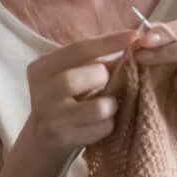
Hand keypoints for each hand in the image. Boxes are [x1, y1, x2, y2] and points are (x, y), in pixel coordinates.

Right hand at [22, 30, 136, 157]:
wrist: (42, 140)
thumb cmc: (65, 100)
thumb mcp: (74, 76)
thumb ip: (99, 62)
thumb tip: (135, 45)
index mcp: (41, 68)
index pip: (78, 49)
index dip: (108, 42)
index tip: (134, 36)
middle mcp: (40, 92)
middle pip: (76, 79)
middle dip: (102, 78)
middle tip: (107, 82)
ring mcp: (50, 118)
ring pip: (97, 108)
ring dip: (111, 105)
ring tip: (109, 105)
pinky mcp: (63, 139)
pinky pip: (100, 130)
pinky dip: (109, 125)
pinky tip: (102, 123)